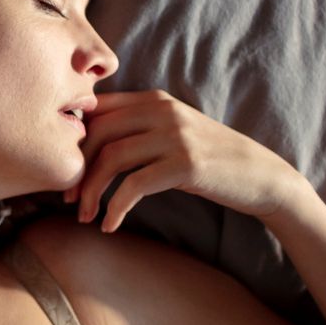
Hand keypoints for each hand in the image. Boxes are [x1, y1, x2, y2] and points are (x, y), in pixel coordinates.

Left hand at [61, 89, 306, 231]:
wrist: (261, 176)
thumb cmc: (208, 159)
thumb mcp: (171, 134)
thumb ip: (136, 130)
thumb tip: (84, 145)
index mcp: (152, 99)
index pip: (96, 110)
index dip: (72, 140)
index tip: (64, 170)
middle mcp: (162, 111)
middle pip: (97, 132)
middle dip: (76, 168)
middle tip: (67, 198)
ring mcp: (175, 135)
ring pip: (111, 158)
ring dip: (91, 191)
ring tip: (85, 215)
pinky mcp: (186, 164)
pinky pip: (135, 185)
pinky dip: (116, 208)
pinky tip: (109, 225)